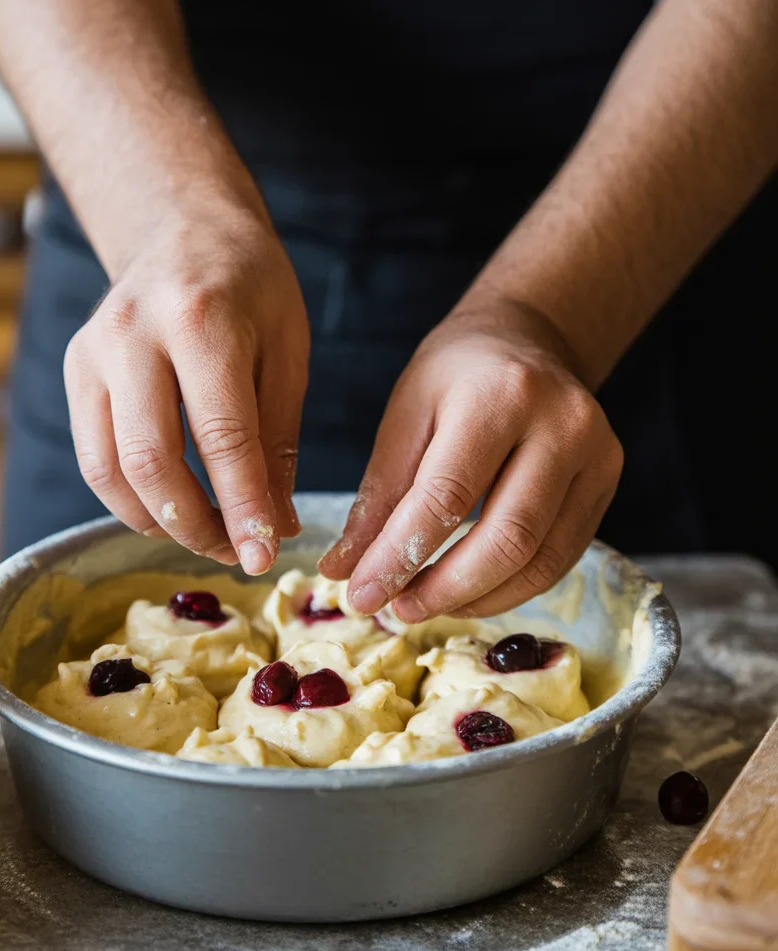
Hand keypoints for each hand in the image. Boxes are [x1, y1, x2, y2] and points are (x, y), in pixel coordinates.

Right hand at [64, 197, 309, 573]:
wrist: (181, 227)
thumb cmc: (249, 287)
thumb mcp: (286, 350)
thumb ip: (278, 440)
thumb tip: (275, 527)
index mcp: (202, 319)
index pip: (221, 436)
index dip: (242, 507)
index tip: (263, 557)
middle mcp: (134, 334)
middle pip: (151, 461)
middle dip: (196, 525)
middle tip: (236, 553)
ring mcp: (93, 351)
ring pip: (109, 469)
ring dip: (159, 521)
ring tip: (207, 536)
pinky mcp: (74, 369)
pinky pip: (93, 457)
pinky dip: (129, 499)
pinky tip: (169, 509)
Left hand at [319, 301, 622, 618]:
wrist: (528, 340)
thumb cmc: (457, 375)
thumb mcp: (405, 417)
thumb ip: (378, 497)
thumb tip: (342, 571)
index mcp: (498, 395)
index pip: (446, 497)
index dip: (399, 558)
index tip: (361, 595)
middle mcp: (561, 423)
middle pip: (507, 539)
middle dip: (444, 589)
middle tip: (397, 610)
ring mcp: (596, 454)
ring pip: (539, 560)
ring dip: (477, 597)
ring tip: (427, 602)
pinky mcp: (607, 482)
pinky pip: (560, 558)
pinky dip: (510, 587)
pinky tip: (470, 591)